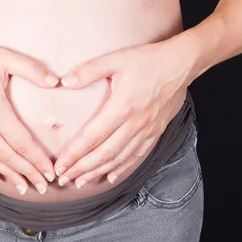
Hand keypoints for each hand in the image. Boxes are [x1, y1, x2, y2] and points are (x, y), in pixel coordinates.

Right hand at [0, 37, 58, 194]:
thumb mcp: (3, 57)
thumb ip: (31, 69)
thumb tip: (55, 81)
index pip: (21, 142)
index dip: (37, 159)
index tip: (50, 172)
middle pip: (8, 156)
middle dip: (28, 173)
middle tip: (44, 186)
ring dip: (10, 175)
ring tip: (25, 187)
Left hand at [53, 37, 192, 187]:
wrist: (181, 64)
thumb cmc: (147, 60)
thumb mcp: (116, 59)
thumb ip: (88, 71)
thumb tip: (64, 82)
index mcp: (122, 107)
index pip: (92, 137)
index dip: (74, 154)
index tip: (60, 166)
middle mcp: (135, 124)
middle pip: (104, 154)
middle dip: (82, 169)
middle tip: (64, 179)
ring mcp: (147, 130)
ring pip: (119, 158)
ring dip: (98, 172)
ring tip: (81, 181)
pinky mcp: (156, 132)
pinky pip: (137, 156)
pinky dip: (123, 168)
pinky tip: (111, 176)